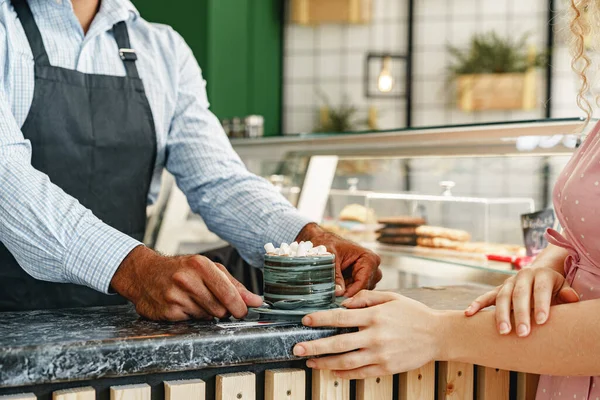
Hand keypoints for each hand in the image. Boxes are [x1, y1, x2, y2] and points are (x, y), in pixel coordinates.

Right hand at [111, 246, 262, 320]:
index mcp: (200, 265)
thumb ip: (233, 285)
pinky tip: (183, 305)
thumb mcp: (208, 268)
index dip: (240, 306)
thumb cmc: (181, 269)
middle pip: (220, 308)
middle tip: (214, 302)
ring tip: (194, 299)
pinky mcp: (167, 312)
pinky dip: (192, 316)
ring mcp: (175, 296)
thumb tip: (255, 301)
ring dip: (206, 312)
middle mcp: (186, 279)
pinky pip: (191, 321)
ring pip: (207, 316)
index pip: (228, 293)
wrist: (144, 273)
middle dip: (222, 309)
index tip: (243, 311)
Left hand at [292, 290, 440, 378]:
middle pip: (338, 343)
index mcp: (374, 316)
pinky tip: (332, 371)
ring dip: (325, 363)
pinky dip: (344, 373)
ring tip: (310, 363)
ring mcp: (380, 354)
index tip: (305, 321)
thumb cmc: (413, 314)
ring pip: (346, 362)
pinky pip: (360, 374)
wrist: (438, 335)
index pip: (340, 317)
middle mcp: (375, 336)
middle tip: (297, 349)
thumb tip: (343, 303)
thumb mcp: (391, 297)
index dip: (320, 319)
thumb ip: (365, 297)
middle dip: (314, 346)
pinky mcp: (386, 368)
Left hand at [296, 223, 381, 296]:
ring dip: (348, 293)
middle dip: (350, 294)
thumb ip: (334, 274)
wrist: (324, 240)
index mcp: (369, 258)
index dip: (352, 293)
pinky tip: (336, 290)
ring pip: (361, 292)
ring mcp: (369, 274)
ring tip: (333, 293)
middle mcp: (373, 267)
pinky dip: (346, 292)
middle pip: (365, 289)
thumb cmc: (328, 244)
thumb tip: (338, 292)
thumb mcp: (329, 257)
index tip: (340, 301)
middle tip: (334, 299)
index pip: (364, 282)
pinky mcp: (362, 279)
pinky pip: (357, 291)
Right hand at [465, 267, 578, 336]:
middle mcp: (523, 276)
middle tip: (523, 333)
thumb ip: (567, 293)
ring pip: (502, 297)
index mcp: (541, 274)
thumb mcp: (564, 287)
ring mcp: (509, 283)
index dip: (541, 304)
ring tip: (503, 332)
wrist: (540, 276)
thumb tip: (570, 297)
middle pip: (520, 295)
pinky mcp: (499, 289)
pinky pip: (486, 296)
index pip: (540, 289)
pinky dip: (477, 304)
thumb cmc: (555, 289)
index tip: (541, 322)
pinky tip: (469, 313)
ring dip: (501, 314)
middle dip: (520, 314)